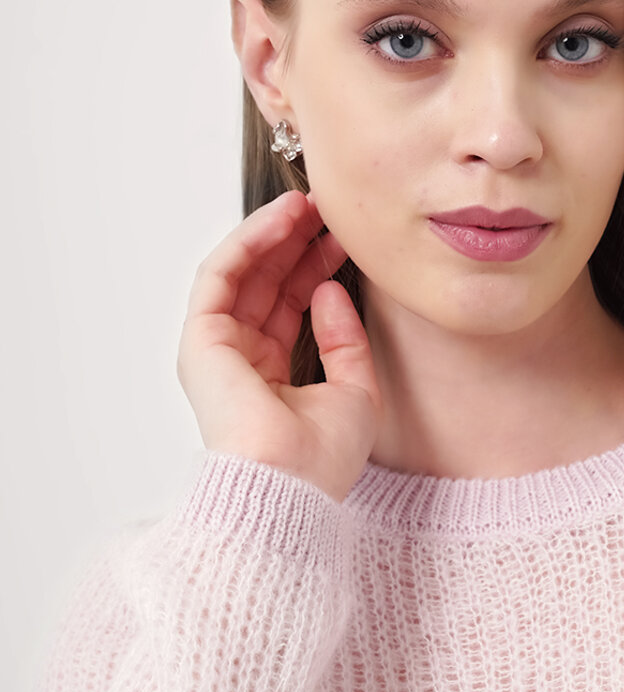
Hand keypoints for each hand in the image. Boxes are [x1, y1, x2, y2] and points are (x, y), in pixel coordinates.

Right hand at [177, 190, 382, 501]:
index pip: (291, 306)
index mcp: (272, 378)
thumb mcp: (355, 390)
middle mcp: (241, 361)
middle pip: (266, 284)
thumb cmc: (321, 460)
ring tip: (309, 205)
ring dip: (273, 234)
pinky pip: (222, 275)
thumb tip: (329, 290)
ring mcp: (217, 350)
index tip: (345, 239)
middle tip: (329, 211)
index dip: (316, 267)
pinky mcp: (201, 340)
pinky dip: (251, 242)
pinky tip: (284, 219)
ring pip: (243, 273)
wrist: (291, 487)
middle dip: (296, 243)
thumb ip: (344, 339)